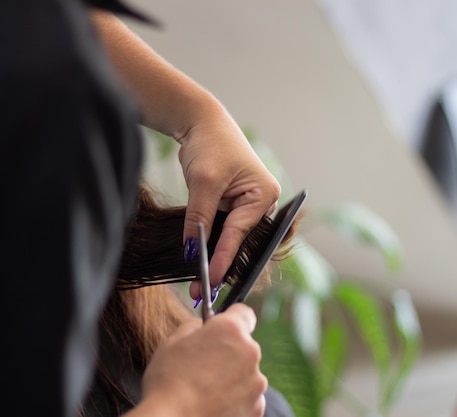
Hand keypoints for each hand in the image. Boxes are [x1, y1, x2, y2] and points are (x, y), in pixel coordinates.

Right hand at [131, 304, 266, 416]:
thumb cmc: (168, 382)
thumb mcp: (172, 341)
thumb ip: (195, 326)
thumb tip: (203, 327)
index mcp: (230, 330)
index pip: (244, 313)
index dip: (231, 318)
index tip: (221, 329)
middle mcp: (250, 352)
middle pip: (244, 346)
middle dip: (228, 352)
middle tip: (204, 365)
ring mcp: (256, 381)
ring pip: (246, 372)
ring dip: (232, 377)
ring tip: (205, 390)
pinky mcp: (256, 407)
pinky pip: (248, 396)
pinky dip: (235, 399)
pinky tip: (213, 404)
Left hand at [178, 115, 280, 298]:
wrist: (202, 123)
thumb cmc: (210, 144)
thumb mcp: (203, 182)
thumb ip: (199, 218)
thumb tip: (192, 251)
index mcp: (264, 194)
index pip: (241, 232)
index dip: (224, 258)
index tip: (211, 280)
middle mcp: (261, 202)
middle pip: (241, 241)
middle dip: (222, 265)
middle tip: (201, 290)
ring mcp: (248, 205)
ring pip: (232, 239)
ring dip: (216, 258)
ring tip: (199, 283)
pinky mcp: (234, 206)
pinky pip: (224, 230)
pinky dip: (212, 245)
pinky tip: (200, 263)